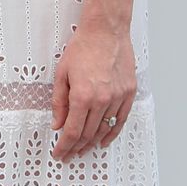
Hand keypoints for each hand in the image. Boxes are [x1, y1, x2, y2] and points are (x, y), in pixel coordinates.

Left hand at [52, 24, 136, 159]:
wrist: (106, 32)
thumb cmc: (83, 48)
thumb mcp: (62, 74)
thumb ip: (59, 102)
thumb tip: (57, 123)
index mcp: (82, 96)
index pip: (72, 131)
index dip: (65, 146)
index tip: (60, 153)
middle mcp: (102, 100)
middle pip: (88, 134)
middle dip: (76, 147)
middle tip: (69, 153)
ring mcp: (118, 98)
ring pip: (104, 129)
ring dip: (93, 142)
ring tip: (83, 149)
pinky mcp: (129, 94)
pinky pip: (120, 121)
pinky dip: (112, 133)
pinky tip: (104, 140)